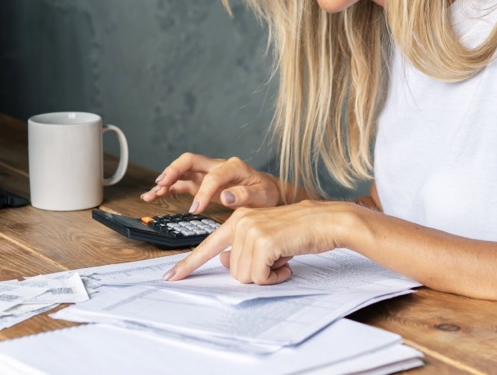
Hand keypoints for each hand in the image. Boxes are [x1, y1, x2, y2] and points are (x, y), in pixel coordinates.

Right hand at [140, 153, 281, 212]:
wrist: (267, 192)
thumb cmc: (265, 193)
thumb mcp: (263, 196)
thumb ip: (246, 195)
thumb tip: (226, 197)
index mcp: (234, 167)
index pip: (213, 176)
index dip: (203, 192)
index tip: (196, 210)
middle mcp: (217, 166)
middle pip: (190, 160)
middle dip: (174, 170)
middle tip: (162, 184)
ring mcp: (207, 174)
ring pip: (182, 170)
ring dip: (166, 179)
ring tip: (151, 193)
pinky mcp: (201, 183)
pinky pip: (181, 183)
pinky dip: (167, 188)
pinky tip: (153, 195)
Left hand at [163, 201, 362, 284]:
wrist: (325, 221)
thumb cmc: (298, 231)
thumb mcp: (266, 238)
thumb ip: (243, 248)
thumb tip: (228, 263)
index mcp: (237, 219)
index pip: (207, 246)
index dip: (188, 264)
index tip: (171, 277)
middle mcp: (240, 222)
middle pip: (233, 270)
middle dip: (256, 273)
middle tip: (275, 260)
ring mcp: (250, 230)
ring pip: (245, 275)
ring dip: (266, 275)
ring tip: (282, 258)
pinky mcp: (264, 241)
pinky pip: (261, 276)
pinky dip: (275, 276)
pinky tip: (286, 261)